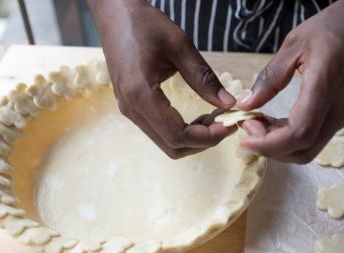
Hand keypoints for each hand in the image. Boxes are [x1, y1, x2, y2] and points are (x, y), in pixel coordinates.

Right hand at [88, 0, 235, 158]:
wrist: (114, 15)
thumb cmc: (144, 24)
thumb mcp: (179, 46)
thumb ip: (204, 78)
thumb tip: (229, 103)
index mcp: (140, 94)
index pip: (177, 135)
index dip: (207, 137)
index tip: (229, 125)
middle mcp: (132, 109)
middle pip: (172, 146)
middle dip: (202, 141)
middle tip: (224, 123)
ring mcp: (130, 110)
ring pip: (166, 142)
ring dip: (193, 138)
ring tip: (214, 118)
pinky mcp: (132, 107)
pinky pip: (160, 131)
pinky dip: (182, 131)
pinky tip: (198, 116)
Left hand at [237, 0, 343, 163]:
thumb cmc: (340, 23)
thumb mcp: (296, 43)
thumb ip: (270, 78)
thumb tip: (246, 104)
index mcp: (327, 85)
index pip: (298, 134)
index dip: (268, 145)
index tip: (245, 139)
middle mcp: (342, 107)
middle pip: (304, 151)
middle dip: (271, 149)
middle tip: (248, 129)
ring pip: (312, 146)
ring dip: (282, 144)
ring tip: (260, 123)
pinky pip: (320, 134)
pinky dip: (294, 135)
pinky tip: (279, 121)